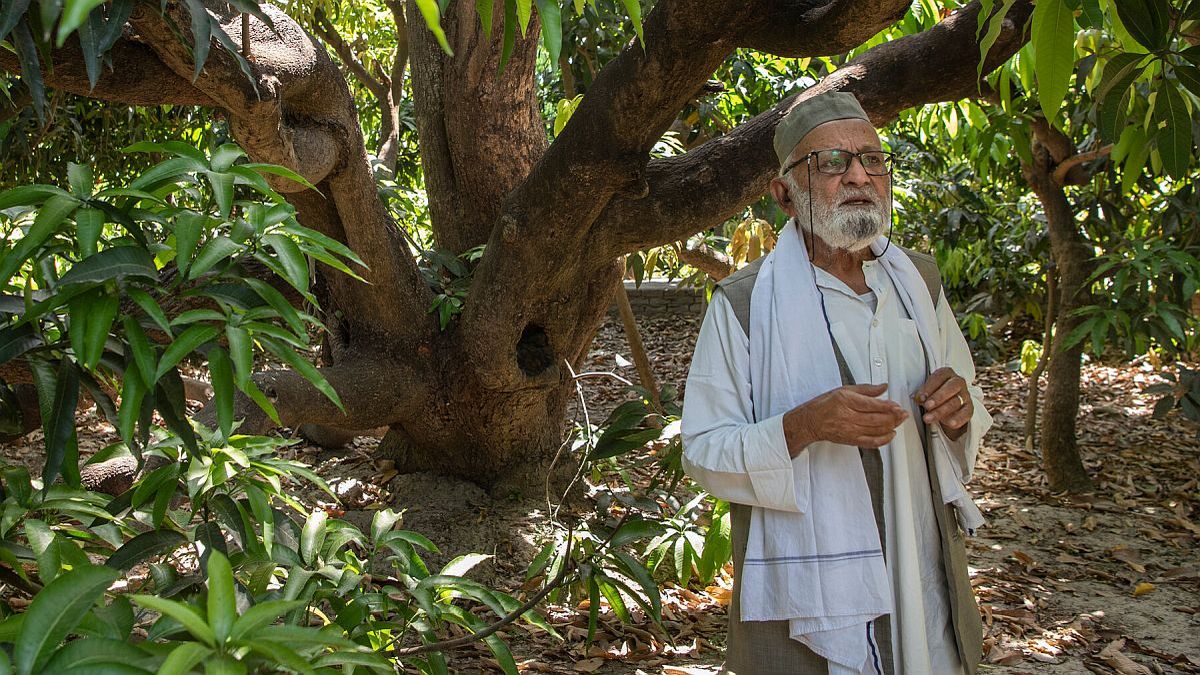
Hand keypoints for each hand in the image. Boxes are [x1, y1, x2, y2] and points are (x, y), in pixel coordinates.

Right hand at [783, 383, 908, 455]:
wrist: (810, 422)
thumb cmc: (825, 405)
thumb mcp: (843, 390)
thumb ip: (866, 389)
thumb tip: (883, 387)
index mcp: (845, 401)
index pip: (871, 405)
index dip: (887, 406)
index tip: (897, 405)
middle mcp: (847, 416)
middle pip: (876, 419)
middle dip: (893, 417)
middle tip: (903, 413)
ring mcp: (850, 430)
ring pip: (876, 430)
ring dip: (891, 426)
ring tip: (899, 421)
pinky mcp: (851, 440)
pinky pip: (871, 442)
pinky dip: (884, 440)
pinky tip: (891, 434)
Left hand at [914, 367, 971, 437]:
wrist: (948, 405)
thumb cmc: (934, 394)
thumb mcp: (927, 391)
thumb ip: (923, 394)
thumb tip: (917, 399)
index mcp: (946, 373)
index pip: (939, 376)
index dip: (929, 387)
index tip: (920, 397)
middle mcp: (958, 382)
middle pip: (951, 387)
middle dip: (938, 397)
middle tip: (927, 406)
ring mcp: (965, 395)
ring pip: (955, 402)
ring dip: (941, 411)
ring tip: (928, 418)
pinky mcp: (969, 408)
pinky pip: (965, 413)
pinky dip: (958, 419)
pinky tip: (949, 423)